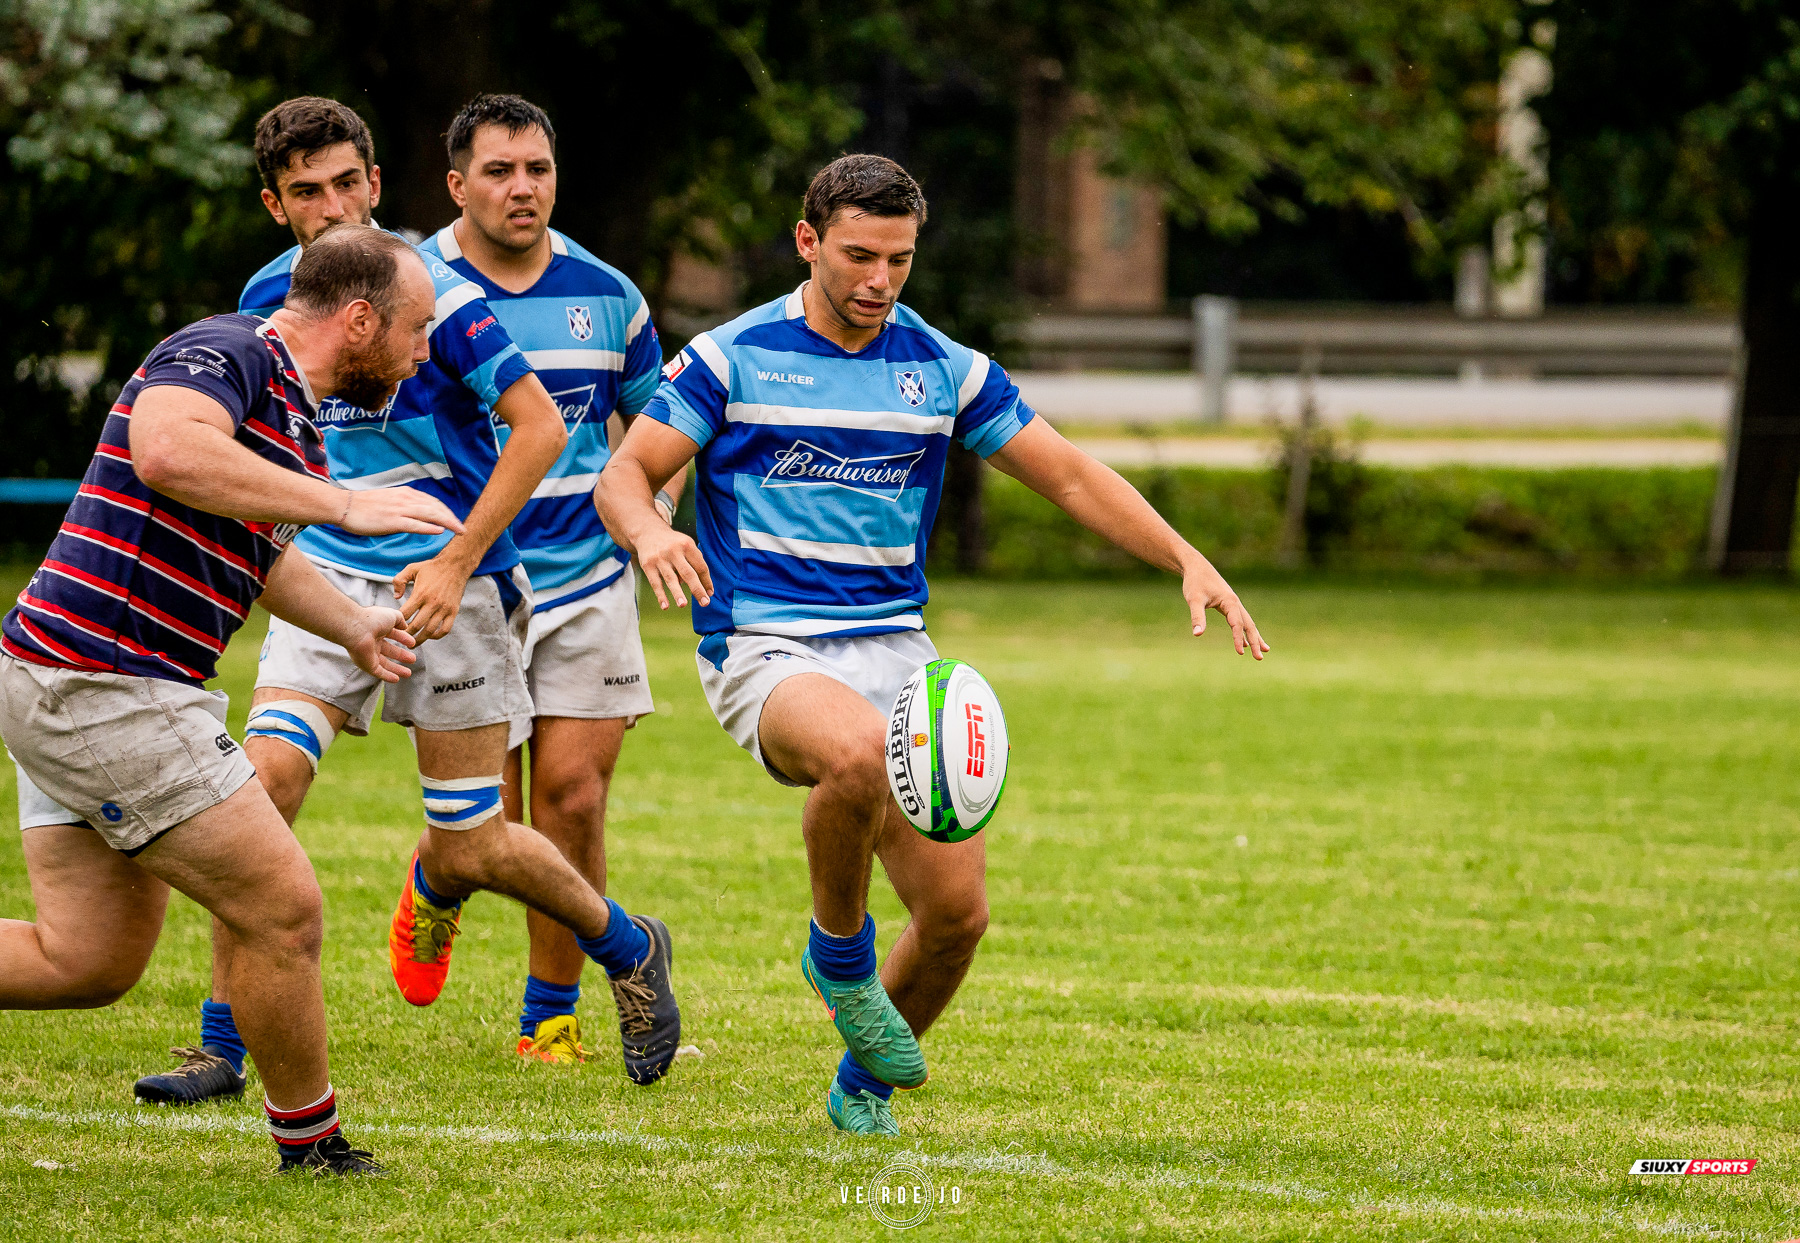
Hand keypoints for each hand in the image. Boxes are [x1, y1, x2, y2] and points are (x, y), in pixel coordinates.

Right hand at [339, 487, 465, 536]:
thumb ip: (404, 506)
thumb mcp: (389, 501)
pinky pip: (414, 524)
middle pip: (436, 507)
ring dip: (448, 523)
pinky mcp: (391, 520)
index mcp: (406, 494)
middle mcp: (406, 499)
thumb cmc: (364, 507)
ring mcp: (399, 509)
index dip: (447, 512)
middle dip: (452, 518)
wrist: (344, 506)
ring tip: (460, 531)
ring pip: (430, 514)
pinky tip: (440, 531)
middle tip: (464, 529)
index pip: (433, 502)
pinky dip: (429, 527)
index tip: (456, 521)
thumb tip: (415, 515)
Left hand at [343, 606, 417, 681]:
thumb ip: (400, 619)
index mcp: (377, 629)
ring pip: (384, 664)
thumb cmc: (373, 619)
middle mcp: (372, 641)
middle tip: (412, 659)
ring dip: (396, 669)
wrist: (356, 629)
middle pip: (389, 651)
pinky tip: (396, 679)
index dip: (403, 639)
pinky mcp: (367, 665)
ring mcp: (369, 654)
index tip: (412, 643)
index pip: (392, 635)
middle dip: (401, 655)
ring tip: (408, 673)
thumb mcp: (392, 615)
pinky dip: (387, 676)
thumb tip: (405, 626)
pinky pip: (378, 672)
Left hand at [392, 551, 474, 640]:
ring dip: (420, 639)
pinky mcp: (453, 611)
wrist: (455, 565)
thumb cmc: (431, 568)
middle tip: (401, 638)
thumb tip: (395, 597)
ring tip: (413, 643)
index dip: (397, 622)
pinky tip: (430, 636)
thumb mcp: (411, 568)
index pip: (404, 614)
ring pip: (430, 631)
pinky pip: (445, 629)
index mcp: (420, 594)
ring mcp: (444, 609)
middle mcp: (432, 603)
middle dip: (406, 634)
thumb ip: (399, 581)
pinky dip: (437, 636)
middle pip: (416, 626)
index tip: (393, 625)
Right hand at [635, 523, 712, 610]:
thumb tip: (698, 588)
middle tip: (705, 603)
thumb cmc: (673, 544)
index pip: (700, 566)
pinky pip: (655, 583)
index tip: (710, 594)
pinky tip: (665, 606)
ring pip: (671, 579)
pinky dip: (660, 595)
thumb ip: (693, 564)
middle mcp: (674, 551)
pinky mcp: (647, 565)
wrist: (648, 532)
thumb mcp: (686, 545)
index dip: (706, 581)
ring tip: (683, 605)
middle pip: (688, 573)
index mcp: (687, 545)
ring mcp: (660, 558)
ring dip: (677, 593)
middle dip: (697, 589)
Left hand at [1182, 560, 1269, 658]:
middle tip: (1259, 658)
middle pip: (1248, 625)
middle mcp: (1235, 603)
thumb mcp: (1194, 599)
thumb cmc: (1195, 582)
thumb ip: (1197, 617)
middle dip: (1255, 641)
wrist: (1196, 566)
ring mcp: (1233, 604)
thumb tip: (1197, 634)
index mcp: (1230, 602)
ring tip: (1264, 650)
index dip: (1238, 638)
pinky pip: (1240, 620)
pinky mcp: (1228, 604)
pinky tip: (1245, 642)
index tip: (1240, 653)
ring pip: (1248, 623)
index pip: (1237, 624)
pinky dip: (1245, 631)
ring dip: (1254, 637)